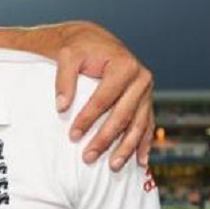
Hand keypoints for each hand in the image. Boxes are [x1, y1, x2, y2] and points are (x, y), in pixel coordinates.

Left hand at [53, 22, 153, 170]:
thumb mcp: (67, 56)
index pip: (104, 99)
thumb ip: (64, 80)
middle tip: (88, 157)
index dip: (88, 119)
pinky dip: (144, 144)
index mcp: (124, 66)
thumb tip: (61, 107)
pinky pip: (147, 125)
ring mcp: (147, 92)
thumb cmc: (80, 49)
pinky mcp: (147, 101)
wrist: (95, 41)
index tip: (72, 135)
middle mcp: (142, 79)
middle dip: (106, 139)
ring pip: (139, 125)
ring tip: (114, 167)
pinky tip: (141, 162)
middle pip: (123, 116)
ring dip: (127, 148)